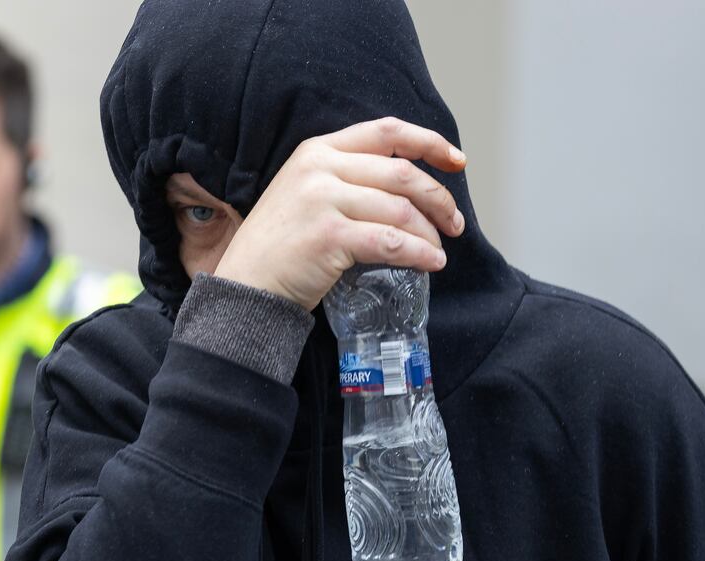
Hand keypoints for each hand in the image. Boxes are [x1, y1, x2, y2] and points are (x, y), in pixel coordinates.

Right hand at [213, 117, 466, 310]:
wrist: (246, 284)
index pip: (386, 131)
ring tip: (440, 250)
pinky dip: (418, 253)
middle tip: (455, 224)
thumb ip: (347, 179)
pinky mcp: (329, 236)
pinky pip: (390, 242)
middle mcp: (320, 168)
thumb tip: (409, 188)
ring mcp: (322, 200)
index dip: (429, 143)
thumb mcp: (306, 194)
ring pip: (400, 210)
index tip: (457, 161)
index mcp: (318, 151)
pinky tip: (430, 263)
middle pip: (402, 173)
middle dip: (438, 199)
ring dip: (430, 233)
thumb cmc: (281, 246)